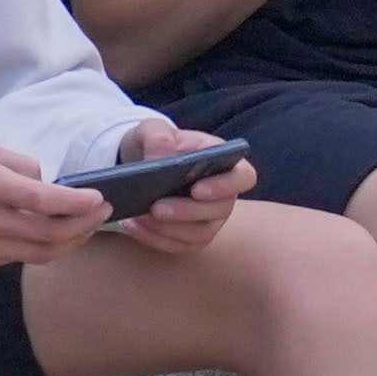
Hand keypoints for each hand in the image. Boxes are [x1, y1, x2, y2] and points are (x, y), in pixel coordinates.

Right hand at [0, 137, 107, 274]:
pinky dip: (41, 248)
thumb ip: (13, 163)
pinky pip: (17, 259)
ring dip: (70, 242)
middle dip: (85, 225)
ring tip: (85, 226)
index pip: (45, 202)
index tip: (98, 197)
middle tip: (102, 211)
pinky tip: (50, 234)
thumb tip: (46, 181)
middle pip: (51, 236)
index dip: (79, 203)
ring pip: (39, 254)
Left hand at [107, 116, 251, 238]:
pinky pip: (180, 245)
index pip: (243, 177)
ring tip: (137, 218)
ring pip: (200, 234)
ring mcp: (210, 218)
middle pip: (219, 210)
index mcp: (224, 162)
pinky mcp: (192, 237)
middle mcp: (224, 194)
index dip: (225, 186)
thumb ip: (158, 137)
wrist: (142, 164)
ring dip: (168, 229)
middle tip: (155, 208)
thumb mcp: (153, 129)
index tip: (197, 189)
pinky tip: (133, 227)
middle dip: (186, 212)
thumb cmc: (156, 143)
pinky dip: (155, 239)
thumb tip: (160, 158)